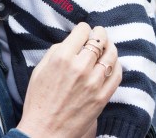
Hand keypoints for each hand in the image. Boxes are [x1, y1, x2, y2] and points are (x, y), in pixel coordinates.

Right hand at [16, 23, 120, 137]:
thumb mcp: (39, 69)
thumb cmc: (39, 100)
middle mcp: (80, 67)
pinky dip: (117, 65)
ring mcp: (93, 83)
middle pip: (99, 41)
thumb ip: (56, 51)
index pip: (82, 31)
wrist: (45, 130)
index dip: (84, 29)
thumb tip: (72, 41)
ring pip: (111, 55)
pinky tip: (112, 64)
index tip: (85, 31)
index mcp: (62, 57)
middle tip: (99, 33)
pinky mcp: (102, 97)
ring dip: (110, 47)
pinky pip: (117, 75)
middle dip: (100, 34)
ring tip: (108, 46)